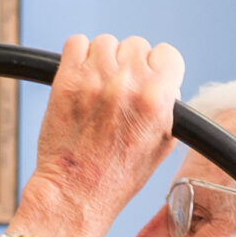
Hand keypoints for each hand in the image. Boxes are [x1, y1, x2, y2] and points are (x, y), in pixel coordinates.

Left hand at [16, 34, 185, 236]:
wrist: (75, 193)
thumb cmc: (118, 176)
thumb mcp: (163, 145)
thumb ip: (169, 106)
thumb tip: (167, 81)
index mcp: (157, 99)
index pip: (168, 54)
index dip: (158, 68)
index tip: (148, 80)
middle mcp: (128, 84)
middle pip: (136, 46)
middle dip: (129, 66)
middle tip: (119, 93)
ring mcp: (95, 79)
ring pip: (106, 43)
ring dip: (103, 60)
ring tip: (98, 89)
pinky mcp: (66, 80)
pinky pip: (76, 44)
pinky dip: (77, 57)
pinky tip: (80, 80)